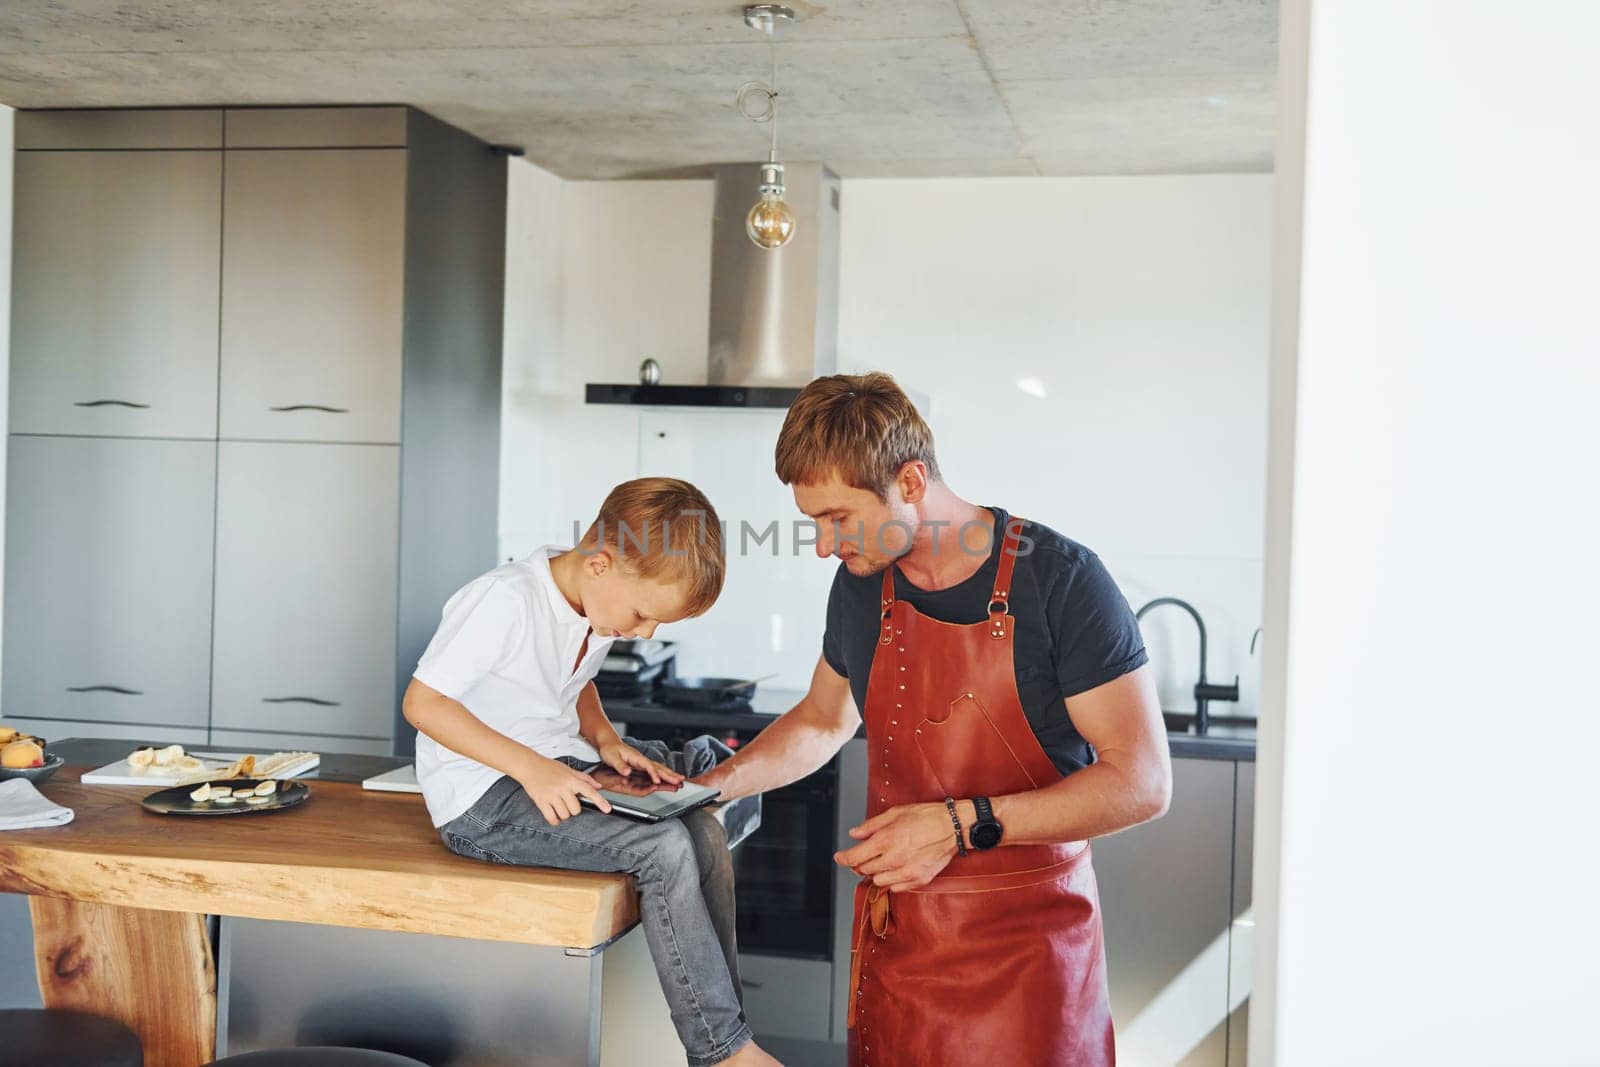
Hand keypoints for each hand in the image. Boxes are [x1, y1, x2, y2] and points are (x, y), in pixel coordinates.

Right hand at [515, 755, 611, 825]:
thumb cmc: (549, 767)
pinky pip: (552, 818)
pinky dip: (554, 820)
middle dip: (573, 809)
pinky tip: (554, 815)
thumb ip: (585, 779)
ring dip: (563, 814)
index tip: (607, 809)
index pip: (589, 791)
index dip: (600, 801)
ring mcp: (551, 795)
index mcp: (571, 779)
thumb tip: (598, 786)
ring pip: (565, 815)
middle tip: (567, 803)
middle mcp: (562, 787)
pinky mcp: (541, 801)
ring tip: (559, 806)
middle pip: (576, 809)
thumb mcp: (569, 770)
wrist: (529, 765)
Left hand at [597, 739, 683, 786]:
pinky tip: (669, 779)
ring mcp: (643, 762)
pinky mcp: (642, 765)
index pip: (648, 766)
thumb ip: (620, 765)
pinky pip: (656, 770)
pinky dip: (664, 775)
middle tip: (681, 781)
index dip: (653, 774)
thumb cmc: (609, 749)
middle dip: (670, 775)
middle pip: (659, 767)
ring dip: (671, 775)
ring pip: (660, 769)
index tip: (658, 781)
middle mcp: (642, 760)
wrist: (609, 742)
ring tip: (680, 781)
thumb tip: (627, 772)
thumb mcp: (611, 757)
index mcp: (636, 757)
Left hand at [834, 802, 961, 891]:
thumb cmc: (927, 816)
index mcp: (886, 840)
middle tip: (866, 854)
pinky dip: (892, 880)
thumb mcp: (896, 813)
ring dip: (876, 873)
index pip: (855, 857)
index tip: (839, 857)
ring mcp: (907, 872)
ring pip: (879, 881)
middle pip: (865, 870)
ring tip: (884, 861)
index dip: (843, 858)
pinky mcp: (918, 879)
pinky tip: (897, 868)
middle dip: (861, 863)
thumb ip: (872, 825)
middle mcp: (894, 859)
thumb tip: (855, 834)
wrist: (954, 827)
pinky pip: (896, 887)